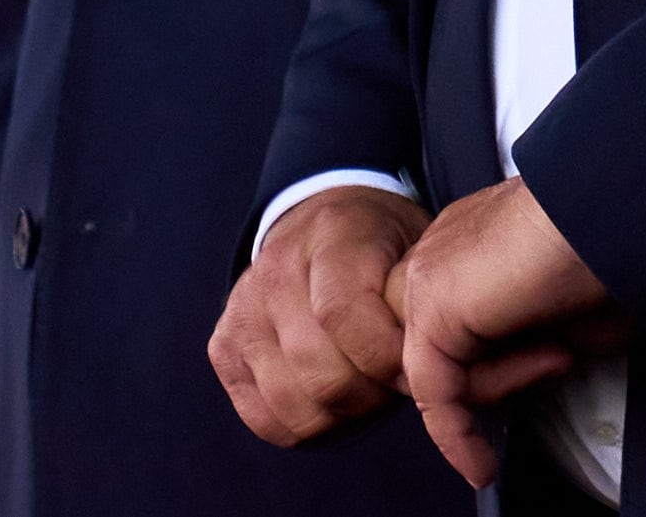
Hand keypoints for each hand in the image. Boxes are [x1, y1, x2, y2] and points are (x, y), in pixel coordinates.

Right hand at [208, 184, 426, 443]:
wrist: (322, 220)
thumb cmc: (384, 245)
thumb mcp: (416, 246)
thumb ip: (418, 298)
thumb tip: (422, 367)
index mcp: (332, 233)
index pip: (341, 315)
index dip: (384, 357)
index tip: (415, 366)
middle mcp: (275, 269)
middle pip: (319, 370)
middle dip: (371, 395)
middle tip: (395, 385)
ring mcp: (241, 309)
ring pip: (291, 403)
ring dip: (339, 416)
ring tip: (368, 390)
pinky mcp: (223, 346)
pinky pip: (262, 417)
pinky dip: (304, 426)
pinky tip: (332, 402)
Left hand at [392, 178, 620, 486]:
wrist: (613, 198)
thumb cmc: (613, 232)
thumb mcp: (576, 293)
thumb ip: (549, 328)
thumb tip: (553, 361)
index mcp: (474, 232)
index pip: (461, 311)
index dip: (501, 350)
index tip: (558, 359)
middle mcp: (441, 248)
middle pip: (438, 341)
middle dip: (492, 371)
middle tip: (564, 361)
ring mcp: (428, 275)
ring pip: (436, 367)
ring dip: (495, 388)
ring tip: (564, 360)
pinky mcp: (431, 311)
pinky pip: (434, 390)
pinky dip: (456, 434)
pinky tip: (481, 463)